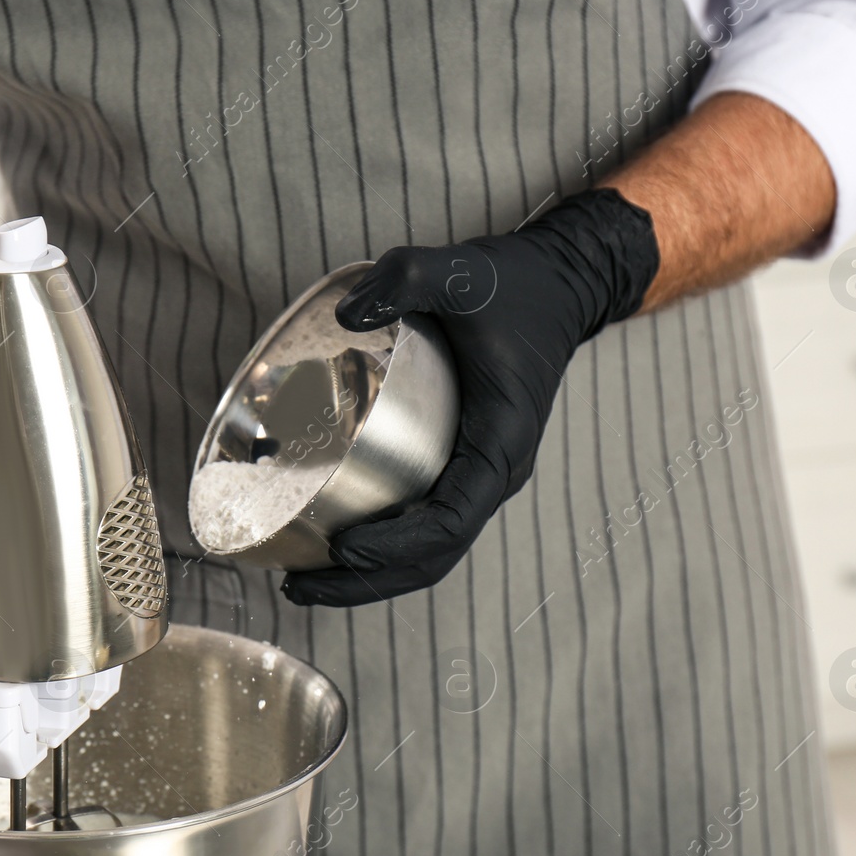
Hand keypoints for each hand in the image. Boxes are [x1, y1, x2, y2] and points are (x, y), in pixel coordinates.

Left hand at [281, 188, 658, 606]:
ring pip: (429, 551)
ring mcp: (481, 476)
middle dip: (367, 582)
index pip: (450, 522)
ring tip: (303, 580)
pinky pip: (425, 523)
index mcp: (501, 444)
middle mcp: (496, 473)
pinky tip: (331, 542)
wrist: (557, 288)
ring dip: (371, 577)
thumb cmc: (511, 285)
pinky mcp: (463, 466)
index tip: (342, 549)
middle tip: (298, 585)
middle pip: (434, 556)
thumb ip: (404, 278)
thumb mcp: (458, 270)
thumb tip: (343, 315)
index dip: (396, 547)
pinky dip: (382, 545)